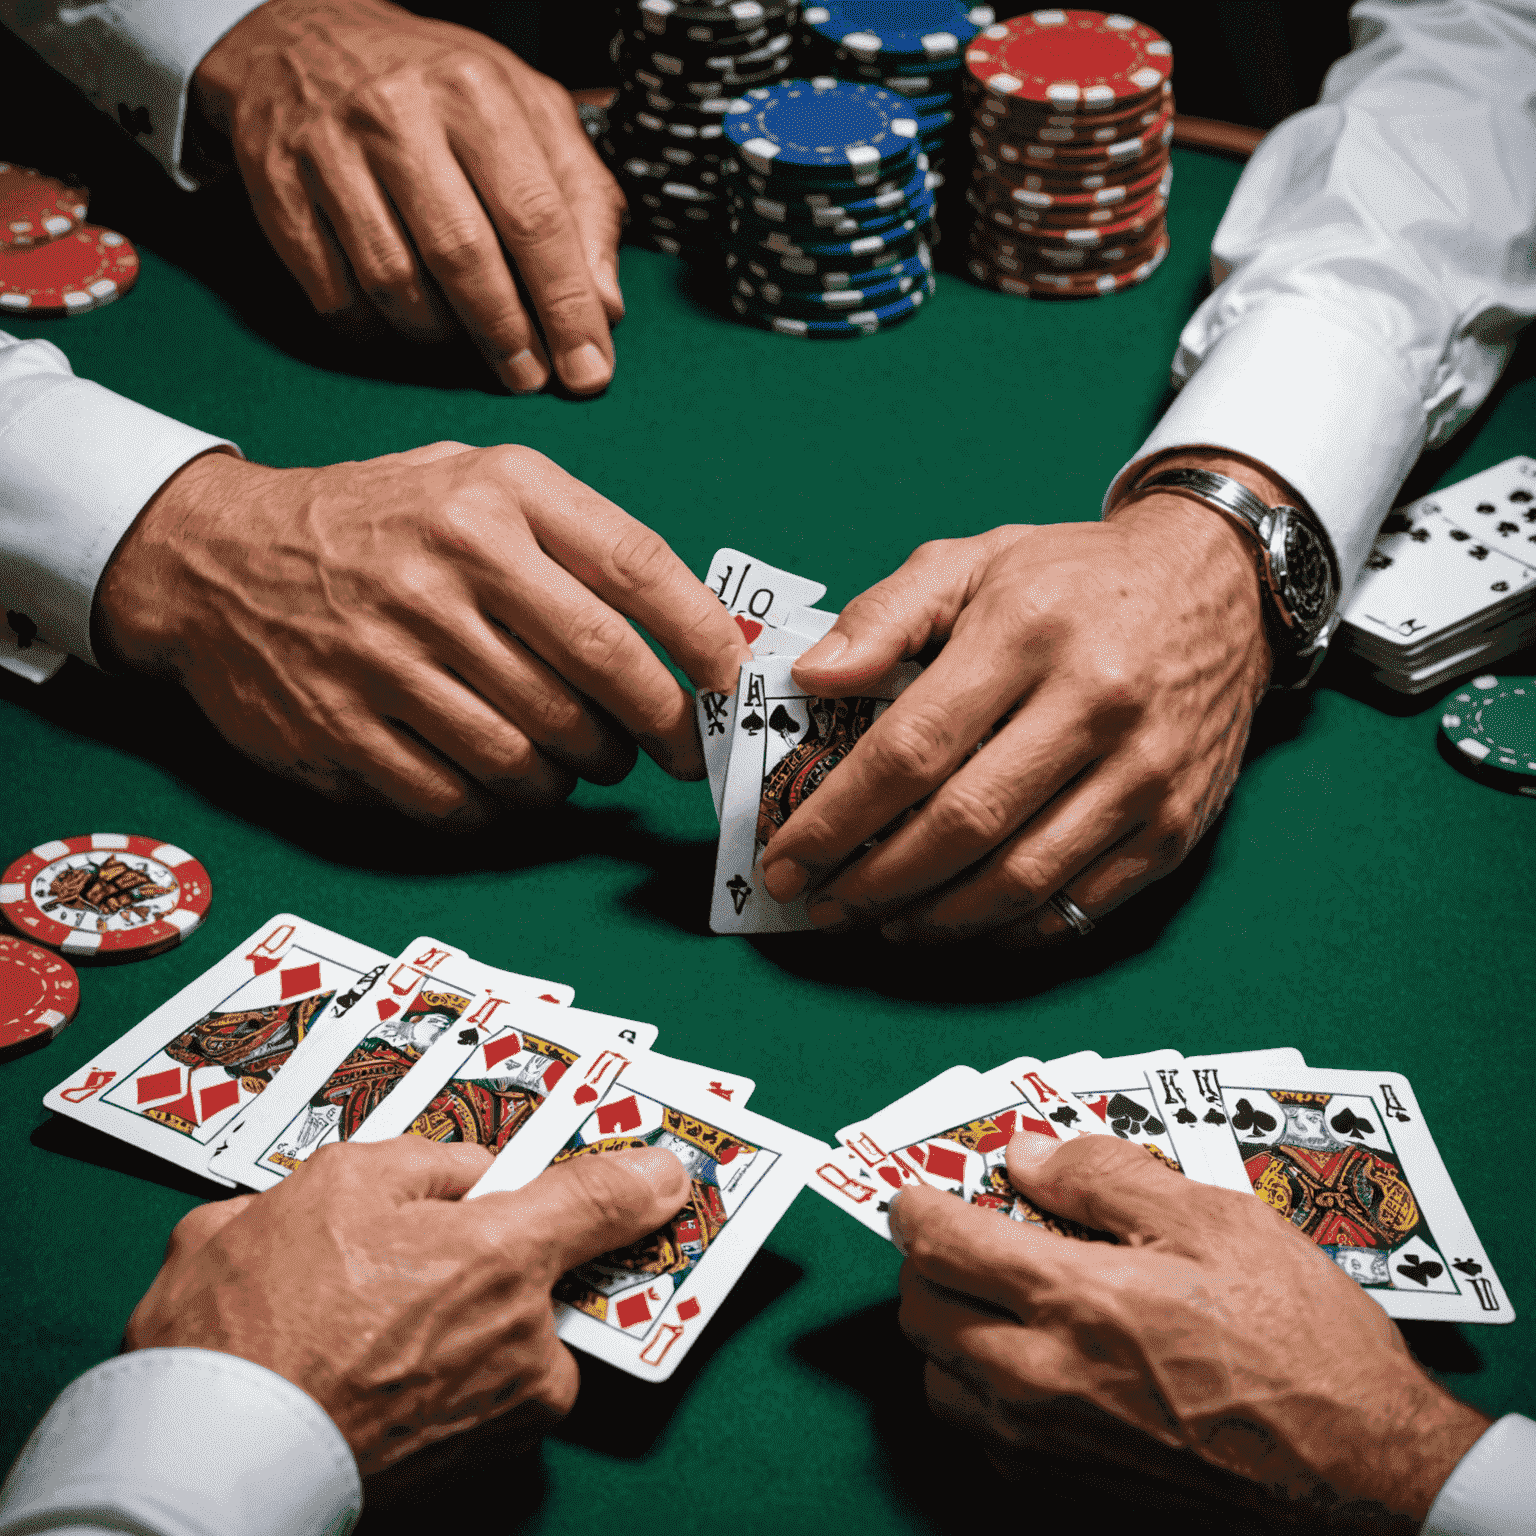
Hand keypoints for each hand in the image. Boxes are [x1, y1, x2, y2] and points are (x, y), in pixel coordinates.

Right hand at [94, 444, 749, 821]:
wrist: (215, 554)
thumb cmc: (379, 522)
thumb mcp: (475, 482)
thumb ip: (578, 538)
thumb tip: (699, 627)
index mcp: (494, 494)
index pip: (634, 569)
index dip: (702, 638)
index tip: (731, 684)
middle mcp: (445, 567)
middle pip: (597, 674)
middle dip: (660, 728)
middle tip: (675, 750)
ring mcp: (388, 651)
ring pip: (534, 749)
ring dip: (579, 774)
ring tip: (584, 762)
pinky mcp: (341, 725)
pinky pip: (458, 796)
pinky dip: (503, 806)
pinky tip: (511, 785)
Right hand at [124, 1137, 687, 1473]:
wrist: (205, 1459)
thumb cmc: (264, 1312)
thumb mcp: (338, 1182)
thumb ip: (429, 1165)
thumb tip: (473, 1174)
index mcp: (504, 1257)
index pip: (602, 1201)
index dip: (639, 1180)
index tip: (671, 1174)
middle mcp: (523, 1341)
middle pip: (532, 1274)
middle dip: (484, 1258)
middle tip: (403, 1255)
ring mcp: (502, 1414)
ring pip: (495, 1335)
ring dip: (447, 1319)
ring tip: (351, 1317)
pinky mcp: (469, 1466)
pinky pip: (469, 1389)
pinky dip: (429, 1373)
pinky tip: (356, 1366)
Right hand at [191, 0, 624, 394]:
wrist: (305, 34)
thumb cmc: (437, 87)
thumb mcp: (530, 112)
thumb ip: (582, 200)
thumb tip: (604, 305)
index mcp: (475, 92)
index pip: (535, 217)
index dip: (565, 306)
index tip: (587, 369)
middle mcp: (397, 113)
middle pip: (462, 256)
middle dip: (506, 336)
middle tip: (528, 378)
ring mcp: (329, 151)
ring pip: (395, 282)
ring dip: (440, 334)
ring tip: (467, 342)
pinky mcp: (278, 188)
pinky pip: (333, 291)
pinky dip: (375, 327)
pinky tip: (402, 324)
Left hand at [758, 467, 1272, 942]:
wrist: (1219, 587)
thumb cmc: (1074, 579)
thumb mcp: (973, 561)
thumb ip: (884, 615)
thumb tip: (809, 679)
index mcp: (1026, 633)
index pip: (911, 749)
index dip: (838, 816)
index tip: (786, 854)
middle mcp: (1094, 704)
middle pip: (960, 825)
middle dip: (872, 880)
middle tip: (818, 902)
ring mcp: (1144, 773)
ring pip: (1019, 879)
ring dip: (932, 918)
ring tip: (877, 921)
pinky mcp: (1177, 825)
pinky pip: (1079, 906)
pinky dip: (1007, 932)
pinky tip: (956, 923)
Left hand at [890, 1132, 1488, 1526]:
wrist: (1363, 1472)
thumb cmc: (1298, 1338)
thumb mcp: (1214, 1219)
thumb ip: (1103, 1176)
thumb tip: (1025, 1154)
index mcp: (1071, 1300)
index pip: (937, 1242)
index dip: (913, 1203)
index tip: (916, 1187)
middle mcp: (1041, 1378)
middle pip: (918, 1312)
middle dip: (924, 1263)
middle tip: (964, 1232)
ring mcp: (1050, 1444)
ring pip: (938, 1381)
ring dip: (946, 1329)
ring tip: (994, 1295)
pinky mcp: (1071, 1488)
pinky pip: (982, 1436)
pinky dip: (980, 1392)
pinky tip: (1030, 1362)